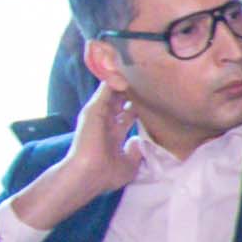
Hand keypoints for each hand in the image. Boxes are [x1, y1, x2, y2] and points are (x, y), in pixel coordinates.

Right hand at [38, 79, 147, 213]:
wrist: (87, 175)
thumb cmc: (105, 174)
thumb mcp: (128, 164)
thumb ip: (135, 151)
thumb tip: (139, 141)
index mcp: (112, 134)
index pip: (127, 114)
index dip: (139, 106)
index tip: (154, 98)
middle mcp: (105, 122)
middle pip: (121, 100)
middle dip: (134, 91)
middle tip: (150, 78)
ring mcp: (98, 114)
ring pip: (113, 91)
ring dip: (126, 80)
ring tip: (140, 66)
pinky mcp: (94, 109)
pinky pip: (106, 88)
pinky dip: (117, 79)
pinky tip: (128, 68)